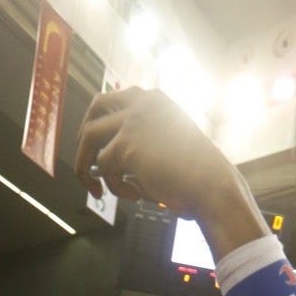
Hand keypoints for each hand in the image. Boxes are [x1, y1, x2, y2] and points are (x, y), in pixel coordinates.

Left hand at [75, 89, 264, 258]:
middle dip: (84, 134)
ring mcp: (132, 121)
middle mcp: (142, 102)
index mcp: (156, 100)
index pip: (118, 98)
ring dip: (85, 164)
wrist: (211, 185)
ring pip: (89, 137)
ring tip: (96, 188)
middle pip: (96, 107)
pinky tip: (135, 196)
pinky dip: (115, 187)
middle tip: (84, 161)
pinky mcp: (126, 145)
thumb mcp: (170, 146)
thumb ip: (142, 144)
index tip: (99, 142)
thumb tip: (108, 162)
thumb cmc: (197, 174)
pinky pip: (103, 167)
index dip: (104, 120)